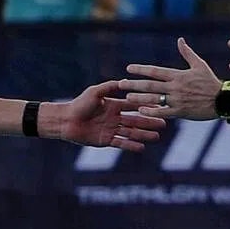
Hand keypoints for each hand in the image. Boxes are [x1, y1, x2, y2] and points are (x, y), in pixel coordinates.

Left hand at [52, 81, 166, 150]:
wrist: (65, 120)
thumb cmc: (78, 104)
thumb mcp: (94, 92)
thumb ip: (109, 87)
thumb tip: (124, 80)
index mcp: (114, 106)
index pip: (134, 106)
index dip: (146, 106)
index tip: (161, 106)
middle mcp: (114, 118)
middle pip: (136, 120)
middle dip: (149, 122)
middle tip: (164, 123)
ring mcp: (111, 130)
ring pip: (131, 132)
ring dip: (143, 134)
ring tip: (156, 136)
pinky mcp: (105, 140)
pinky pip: (120, 143)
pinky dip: (131, 145)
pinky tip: (142, 147)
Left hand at [119, 36, 220, 120]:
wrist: (224, 99)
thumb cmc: (210, 81)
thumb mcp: (200, 65)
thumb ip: (187, 53)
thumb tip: (180, 40)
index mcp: (179, 75)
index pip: (156, 71)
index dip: (141, 69)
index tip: (128, 68)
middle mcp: (176, 87)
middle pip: (150, 85)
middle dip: (134, 83)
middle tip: (120, 83)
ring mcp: (178, 99)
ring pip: (154, 98)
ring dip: (139, 97)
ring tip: (127, 96)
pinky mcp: (181, 112)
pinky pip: (163, 112)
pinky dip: (152, 111)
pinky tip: (140, 110)